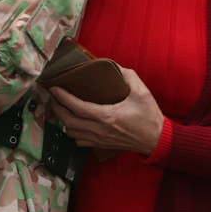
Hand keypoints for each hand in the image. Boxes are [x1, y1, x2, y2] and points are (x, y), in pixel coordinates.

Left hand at [49, 67, 163, 155]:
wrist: (157, 140)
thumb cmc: (149, 117)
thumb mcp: (142, 93)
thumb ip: (128, 76)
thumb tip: (115, 66)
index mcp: (107, 116)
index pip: (77, 106)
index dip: (62, 97)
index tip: (53, 88)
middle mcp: (100, 129)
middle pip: (68, 121)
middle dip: (56, 108)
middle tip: (54, 96)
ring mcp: (99, 139)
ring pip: (71, 132)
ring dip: (63, 120)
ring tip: (62, 108)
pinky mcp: (102, 145)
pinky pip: (79, 142)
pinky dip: (72, 132)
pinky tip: (74, 123)